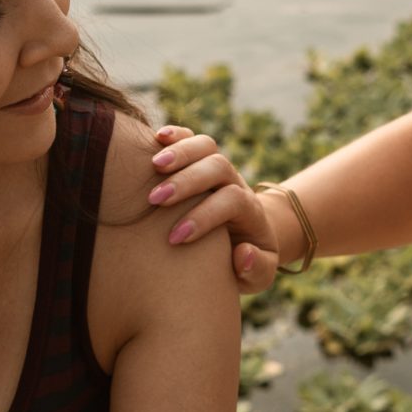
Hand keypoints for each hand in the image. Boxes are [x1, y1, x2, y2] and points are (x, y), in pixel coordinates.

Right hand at [146, 125, 284, 293]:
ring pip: (205, 145)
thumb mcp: (259, 275)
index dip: (205, 216)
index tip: (176, 238)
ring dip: (179, 152)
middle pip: (218, 166)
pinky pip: (191, 138)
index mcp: (250, 211)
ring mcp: (217, 168)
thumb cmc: (247, 260)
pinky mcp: (199, 161)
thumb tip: (244, 253)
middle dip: (187, 181)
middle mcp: (235, 183)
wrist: (248, 235)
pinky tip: (155, 138)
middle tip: (155, 200)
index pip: (232, 200)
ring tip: (152, 166)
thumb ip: (258, 270)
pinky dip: (175, 135)